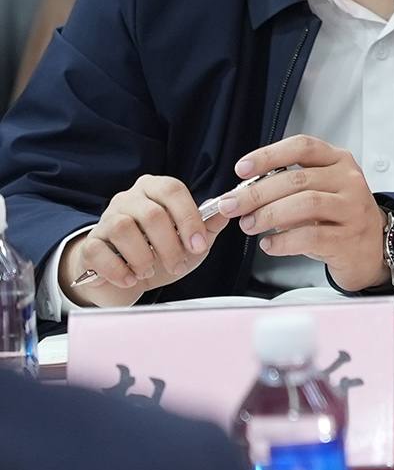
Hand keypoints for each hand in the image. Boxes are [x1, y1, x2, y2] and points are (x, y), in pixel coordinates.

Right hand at [61, 176, 230, 307]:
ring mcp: (105, 220)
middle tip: (177, 264)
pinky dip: (118, 269)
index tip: (199, 245)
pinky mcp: (89, 245)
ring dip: (143, 256)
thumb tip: (227, 209)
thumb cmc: (159, 253)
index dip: (189, 218)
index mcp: (155, 191)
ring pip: (123, 228)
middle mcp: (128, 199)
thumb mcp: (190, 239)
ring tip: (150, 270)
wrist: (126, 277)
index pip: (172, 190)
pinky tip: (130, 278)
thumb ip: (209, 224)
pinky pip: (98, 251)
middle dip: (170, 245)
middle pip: (151, 213)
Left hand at [217, 135, 388, 291]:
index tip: (242, 169)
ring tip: (249, 225)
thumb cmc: (338, 216)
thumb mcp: (319, 189)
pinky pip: (311, 236)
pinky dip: (283, 241)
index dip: (269, 155)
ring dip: (268, 215)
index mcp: (338, 161)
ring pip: (305, 204)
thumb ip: (288, 185)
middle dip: (256, 193)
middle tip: (232, 206)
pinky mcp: (349, 237)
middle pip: (296, 179)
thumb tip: (244, 193)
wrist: (370, 247)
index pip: (302, 147)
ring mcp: (352, 208)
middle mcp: (349, 181)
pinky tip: (269, 244)